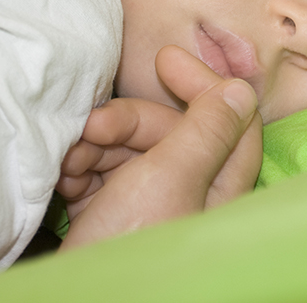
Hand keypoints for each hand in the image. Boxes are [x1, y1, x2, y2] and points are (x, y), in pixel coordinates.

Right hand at [56, 46, 262, 249]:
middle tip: (92, 129)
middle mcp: (192, 197)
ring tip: (70, 165)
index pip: (234, 119)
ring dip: (97, 147)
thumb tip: (242, 89)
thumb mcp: (169, 179)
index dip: (204, 84)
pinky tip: (64, 179)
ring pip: (133, 149)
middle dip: (129, 123)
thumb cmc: (127, 247)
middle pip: (173, 130)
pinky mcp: (113, 221)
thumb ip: (206, 130)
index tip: (164, 59)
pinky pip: (105, 174)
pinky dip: (84, 169)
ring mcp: (151, 209)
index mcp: (222, 189)